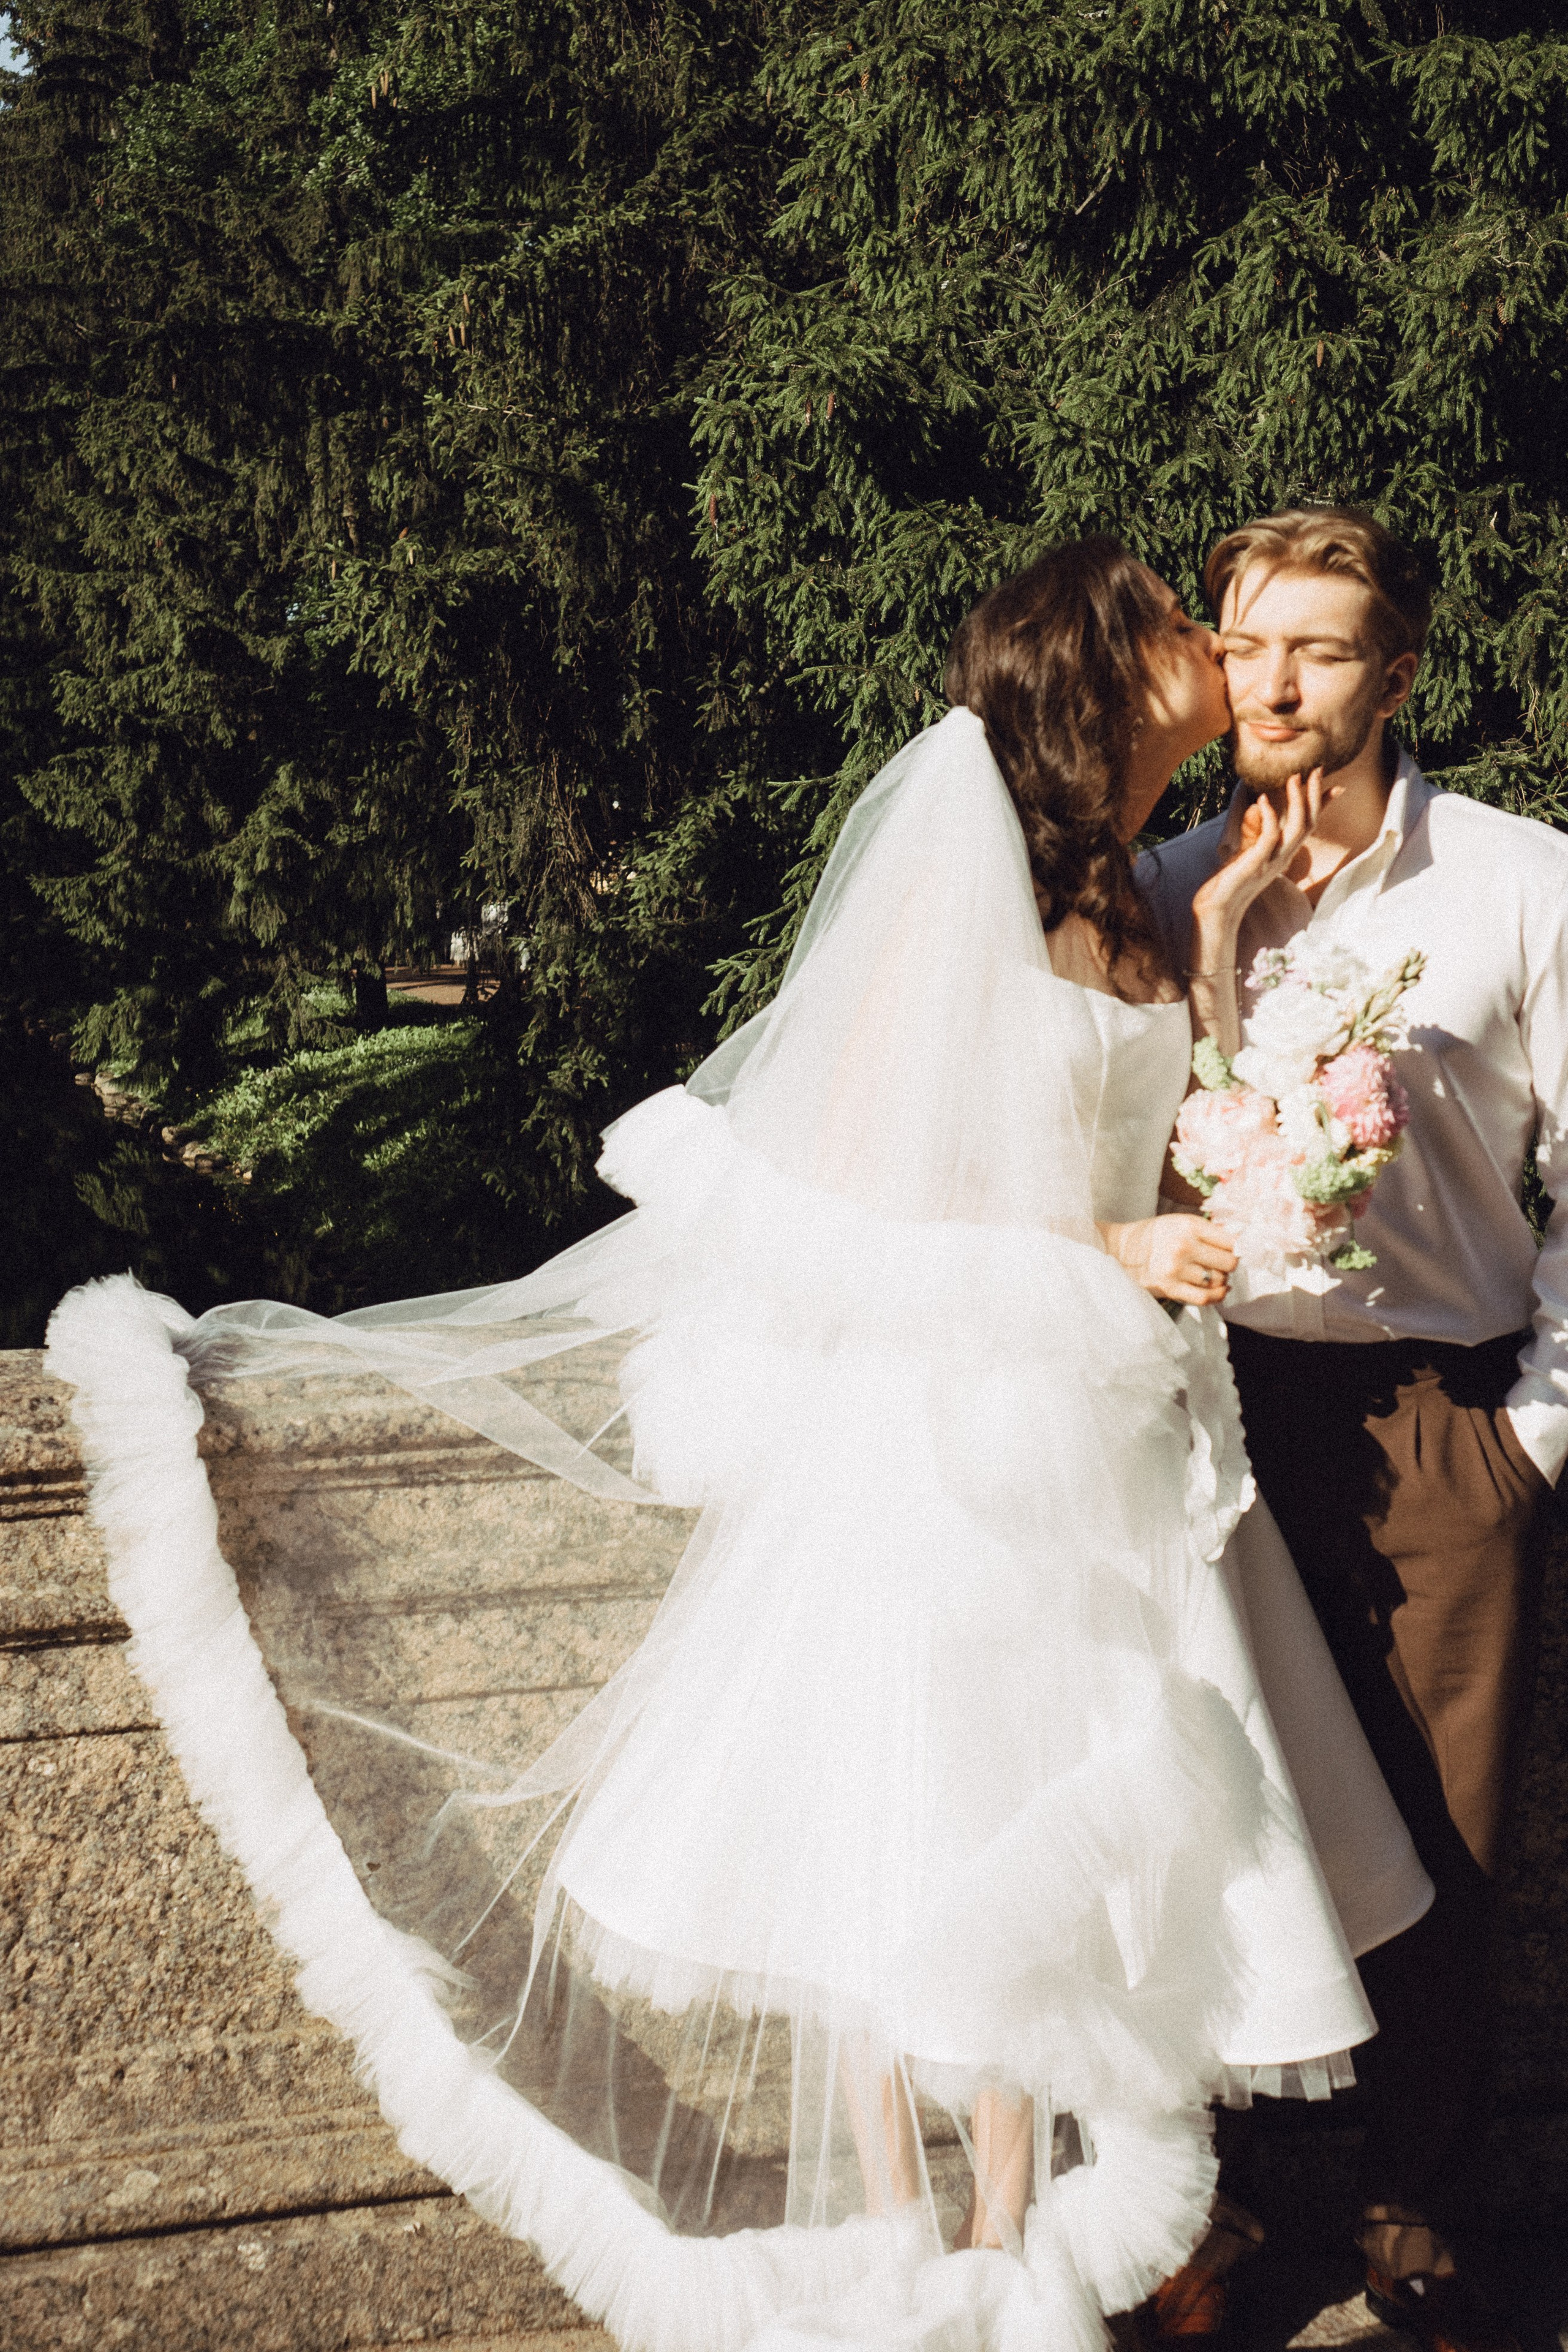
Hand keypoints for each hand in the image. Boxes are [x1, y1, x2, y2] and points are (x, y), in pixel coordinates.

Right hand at [1100, 1214, 1237, 1305]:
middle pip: (1229, 1262)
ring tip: (1211, 1273)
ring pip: (1218, 1280)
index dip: (1239, 1248)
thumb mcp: (1181, 1223)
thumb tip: (1241, 1244)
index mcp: (1189, 1225)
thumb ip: (1209, 1231)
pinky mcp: (1171, 1288)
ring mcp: (1176, 1269)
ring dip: (1219, 1279)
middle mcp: (1184, 1246)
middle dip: (1229, 1265)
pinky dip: (1217, 1296)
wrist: (1122, 1250)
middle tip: (1221, 1263)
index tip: (1237, 1251)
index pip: (1231, 1241)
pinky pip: (1205, 1297)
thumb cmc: (1155, 1236)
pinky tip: (1218, 1290)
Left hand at [1191, 768, 1324, 952]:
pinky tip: (1262, 799)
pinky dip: (1269, 816)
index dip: (1321, 806)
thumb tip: (1260, 806)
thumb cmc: (1228, 882)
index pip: (1309, 827)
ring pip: (1297, 829)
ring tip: (1293, 778)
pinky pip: (1270, 837)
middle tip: (1315, 770)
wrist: (1216, 910)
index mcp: (1283, 855)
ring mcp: (1272, 862)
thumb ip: (1257, 832)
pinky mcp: (1256, 864)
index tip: (1335, 785)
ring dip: (1297, 802)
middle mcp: (1283, 858)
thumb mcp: (1247, 852)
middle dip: (1314, 796)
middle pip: (1309, 823)